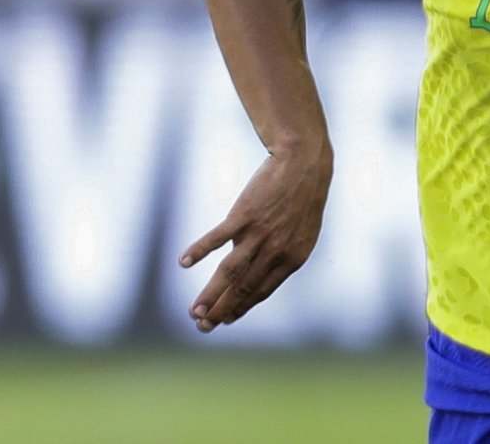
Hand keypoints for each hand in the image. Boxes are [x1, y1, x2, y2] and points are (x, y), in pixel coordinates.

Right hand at [179, 147, 332, 332]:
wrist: (305, 163)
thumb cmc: (302, 199)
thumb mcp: (301, 233)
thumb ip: (280, 255)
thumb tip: (254, 272)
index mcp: (292, 259)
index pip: (261, 291)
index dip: (240, 308)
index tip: (224, 321)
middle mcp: (276, 251)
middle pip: (243, 287)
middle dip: (221, 310)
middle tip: (202, 327)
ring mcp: (260, 233)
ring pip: (230, 272)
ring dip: (210, 294)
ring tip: (193, 312)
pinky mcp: (245, 215)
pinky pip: (218, 237)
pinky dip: (200, 250)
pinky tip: (184, 262)